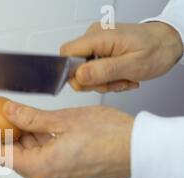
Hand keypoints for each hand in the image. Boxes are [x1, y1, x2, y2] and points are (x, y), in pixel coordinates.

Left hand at [0, 101, 133, 177]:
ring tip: (20, 119)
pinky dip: (39, 147)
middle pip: (17, 159)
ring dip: (24, 141)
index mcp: (43, 168)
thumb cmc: (108, 136)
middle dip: (7, 139)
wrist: (138, 149)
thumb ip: (30, 118)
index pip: (4, 156)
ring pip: (32, 160)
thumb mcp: (62, 120)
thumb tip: (9, 111)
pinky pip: (46, 163)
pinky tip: (39, 129)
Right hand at [61, 22, 183, 92]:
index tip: (90, 82)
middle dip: (93, 81)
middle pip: (74, 66)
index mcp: (99, 36)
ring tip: (122, 80)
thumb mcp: (132, 65)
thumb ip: (103, 71)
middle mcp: (94, 36)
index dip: (73, 73)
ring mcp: (96, 43)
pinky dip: (106, 78)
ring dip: (102, 82)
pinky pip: (93, 69)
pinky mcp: (100, 50)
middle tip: (113, 83)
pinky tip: (121, 76)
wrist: (168, 43)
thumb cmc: (156, 50)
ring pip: (84, 71)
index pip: (66, 54)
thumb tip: (78, 76)